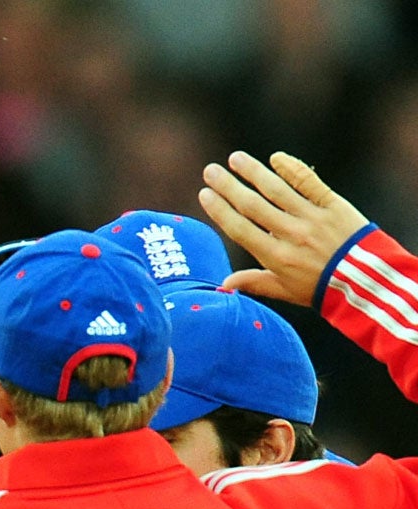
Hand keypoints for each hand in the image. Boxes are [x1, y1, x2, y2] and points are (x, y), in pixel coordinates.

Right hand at [198, 151, 369, 307]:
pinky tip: (276, 158)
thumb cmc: (322, 288)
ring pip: (278, 190)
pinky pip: (309, 182)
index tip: (204, 195)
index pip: (240, 229)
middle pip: (253, 206)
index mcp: (276, 256)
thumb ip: (255, 283)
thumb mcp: (286, 291)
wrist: (364, 279)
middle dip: (229, 187)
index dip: (220, 210)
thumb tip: (224, 284)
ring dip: (254, 172)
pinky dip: (292, 169)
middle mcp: (291, 234)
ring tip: (236, 158)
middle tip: (211, 171)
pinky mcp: (333, 205)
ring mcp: (312, 217)